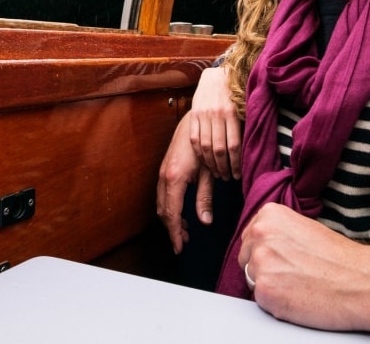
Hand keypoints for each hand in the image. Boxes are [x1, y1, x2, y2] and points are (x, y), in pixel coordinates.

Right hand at [156, 113, 216, 253]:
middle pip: (163, 211)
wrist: (195, 121)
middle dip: (173, 229)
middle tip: (184, 242)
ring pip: (161, 203)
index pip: (172, 214)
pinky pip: (163, 194)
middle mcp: (164, 177)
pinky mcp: (165, 169)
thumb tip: (204, 221)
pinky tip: (181, 211)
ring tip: (185, 230)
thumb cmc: (205, 145)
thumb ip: (205, 198)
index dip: (175, 233)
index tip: (179, 247)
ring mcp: (162, 172)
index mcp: (174, 179)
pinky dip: (169, 207)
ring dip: (171, 219)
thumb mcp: (208, 173)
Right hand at [186, 66, 242, 180]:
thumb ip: (244, 124)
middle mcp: (217, 114)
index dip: (236, 164)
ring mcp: (203, 114)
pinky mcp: (193, 114)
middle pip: (219, 149)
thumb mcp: (242, 105)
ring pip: (205, 146)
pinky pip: (194, 138)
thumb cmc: (234, 92)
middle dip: (224, 168)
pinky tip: (204, 161)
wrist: (215, 75)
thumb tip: (252, 147)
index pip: (234, 145)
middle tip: (228, 178)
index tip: (238, 175)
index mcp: (232, 113)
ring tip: (217, 173)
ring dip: (211, 164)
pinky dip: (198, 153)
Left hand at [238, 203, 369, 333]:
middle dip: (264, 267)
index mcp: (269, 215)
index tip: (282, 257)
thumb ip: (278, 233)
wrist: (361, 281)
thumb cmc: (340, 258)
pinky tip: (297, 297)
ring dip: (270, 284)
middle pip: (246, 257)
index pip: (250, 237)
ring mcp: (260, 263)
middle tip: (292, 273)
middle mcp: (260, 235)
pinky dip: (275, 302)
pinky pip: (260, 299)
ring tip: (298, 284)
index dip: (266, 251)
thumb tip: (262, 245)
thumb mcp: (304, 228)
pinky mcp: (264, 291)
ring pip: (252, 279)